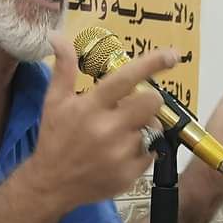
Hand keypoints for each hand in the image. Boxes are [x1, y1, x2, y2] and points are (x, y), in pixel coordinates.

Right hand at [24, 32, 177, 211]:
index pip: (127, 78)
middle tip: (134, 107)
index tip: (172, 55)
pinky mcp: (129, 174)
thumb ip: (63, 69)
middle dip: (149, 101)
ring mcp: (120, 154)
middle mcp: (107, 129)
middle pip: (152, 103)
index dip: (152, 64)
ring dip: (143, 127)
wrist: (51, 184)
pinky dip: (141, 150)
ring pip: (152, 129)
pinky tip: (121, 153)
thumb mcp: (54, 102)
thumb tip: (58, 37)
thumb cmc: (54, 139)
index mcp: (91, 107)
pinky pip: (150, 153)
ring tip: (121, 134)